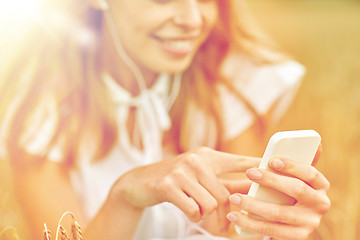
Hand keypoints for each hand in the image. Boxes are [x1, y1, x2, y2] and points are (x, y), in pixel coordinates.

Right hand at [111, 147, 259, 231]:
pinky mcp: (169, 185)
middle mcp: (197, 160)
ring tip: (196, 210)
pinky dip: (193, 216)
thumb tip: (246, 192)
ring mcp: (182, 171)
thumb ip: (220, 180)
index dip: (259, 166)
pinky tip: (187, 211)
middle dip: (222, 210)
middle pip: (226, 193)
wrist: (140, 182)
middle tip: (213, 217)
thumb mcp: (198, 174)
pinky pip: (193, 209)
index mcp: (208, 156)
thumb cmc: (175, 180)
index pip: (240, 161)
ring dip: (205, 214)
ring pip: (211, 203)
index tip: (275, 172)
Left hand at [227, 158, 330, 239]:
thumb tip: (314, 143)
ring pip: (279, 212)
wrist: (290, 222)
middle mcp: (320, 204)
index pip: (310, 173)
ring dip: (253, 204)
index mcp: (321, 186)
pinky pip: (270, 230)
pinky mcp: (296, 237)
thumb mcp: (294, 177)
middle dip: (271, 180)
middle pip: (296, 190)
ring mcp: (309, 223)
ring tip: (234, 197)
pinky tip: (234, 215)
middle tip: (250, 173)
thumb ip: (296, 163)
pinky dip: (249, 222)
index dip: (292, 165)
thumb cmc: (288, 190)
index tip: (272, 160)